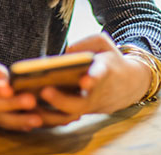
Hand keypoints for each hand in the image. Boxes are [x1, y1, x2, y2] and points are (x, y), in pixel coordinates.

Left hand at [34, 33, 151, 123]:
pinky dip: (49, 117)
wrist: (131, 83)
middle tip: (44, 91)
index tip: (86, 80)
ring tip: (29, 103)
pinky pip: (66, 118)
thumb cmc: (111, 59)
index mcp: (105, 72)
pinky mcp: (84, 113)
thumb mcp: (103, 43)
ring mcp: (91, 106)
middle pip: (81, 103)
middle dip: (62, 100)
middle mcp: (98, 93)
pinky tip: (30, 111)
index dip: (94, 78)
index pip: (101, 75)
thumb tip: (64, 55)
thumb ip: (84, 43)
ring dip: (50, 113)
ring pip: (71, 115)